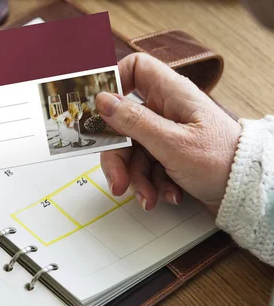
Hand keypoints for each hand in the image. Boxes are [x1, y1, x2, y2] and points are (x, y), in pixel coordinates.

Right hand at [96, 53, 241, 212]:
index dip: (114, 84)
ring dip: (136, 178)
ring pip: (132, 150)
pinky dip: (151, 184)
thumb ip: (134, 121)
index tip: (98, 110)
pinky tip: (166, 195)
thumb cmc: (222, 162)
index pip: (135, 68)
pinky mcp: (169, 154)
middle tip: (118, 180)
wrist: (247, 193)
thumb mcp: (172, 143)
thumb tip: (103, 100)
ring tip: (150, 196)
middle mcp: (167, 110)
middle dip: (119, 157)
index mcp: (171, 94)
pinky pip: (145, 166)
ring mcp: (167, 133)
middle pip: (123, 123)